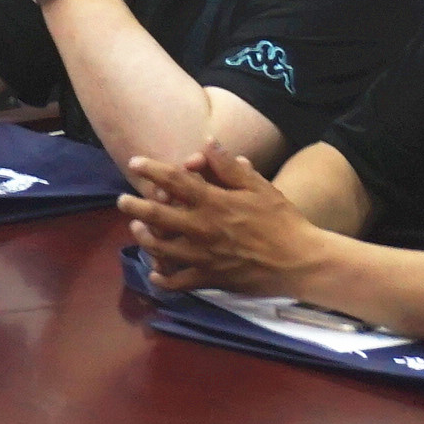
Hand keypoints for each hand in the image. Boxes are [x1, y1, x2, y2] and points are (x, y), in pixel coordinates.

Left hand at [121, 148, 326, 295]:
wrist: (302, 261)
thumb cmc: (282, 220)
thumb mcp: (259, 187)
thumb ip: (229, 166)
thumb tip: (207, 142)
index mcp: (213, 202)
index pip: (174, 181)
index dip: (151, 169)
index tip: (135, 163)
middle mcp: (202, 228)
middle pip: (156, 216)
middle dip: (134, 206)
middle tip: (121, 201)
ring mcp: (203, 256)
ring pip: (161, 249)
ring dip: (143, 239)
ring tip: (136, 230)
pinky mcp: (210, 279)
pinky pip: (179, 282)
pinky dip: (163, 279)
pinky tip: (154, 273)